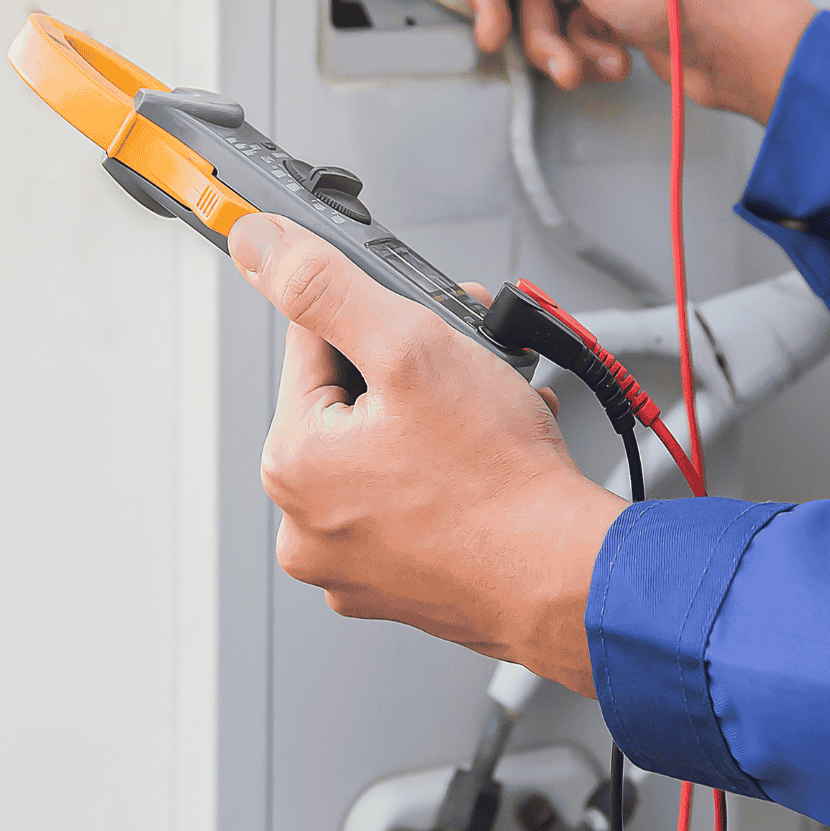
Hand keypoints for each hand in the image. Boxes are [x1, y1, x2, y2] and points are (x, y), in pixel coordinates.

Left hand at [228, 211, 624, 693]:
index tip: (425, 324)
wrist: (571, 579)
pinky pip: (409, 505)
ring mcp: (351, 563)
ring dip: (435, 420)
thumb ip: (326, 287)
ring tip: (489, 418)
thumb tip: (258, 243)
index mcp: (290, 464)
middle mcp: (305, 523)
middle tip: (469, 369)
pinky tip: (487, 465)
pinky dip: (445, 477)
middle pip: (349, 402)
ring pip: (384, 452)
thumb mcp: (409, 347)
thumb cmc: (501, 482)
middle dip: (413, 372)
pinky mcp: (397, 586)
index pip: (313, 345)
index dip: (377, 320)